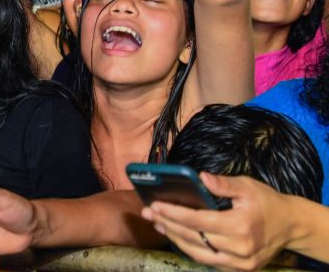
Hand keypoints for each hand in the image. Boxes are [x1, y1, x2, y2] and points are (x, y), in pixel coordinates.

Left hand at [142, 173, 293, 271]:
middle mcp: (240, 247)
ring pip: (198, 253)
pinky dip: (190, 248)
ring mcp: (240, 262)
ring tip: (157, 223)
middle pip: (194, 237)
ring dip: (174, 238)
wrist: (291, 226)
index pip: (199, 221)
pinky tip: (176, 236)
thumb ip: (223, 184)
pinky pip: (208, 260)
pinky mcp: (240, 268)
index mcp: (241, 225)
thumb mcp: (248, 186)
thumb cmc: (267, 202)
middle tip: (147, 213)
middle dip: (167, 224)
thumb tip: (200, 177)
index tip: (154, 205)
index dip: (174, 213)